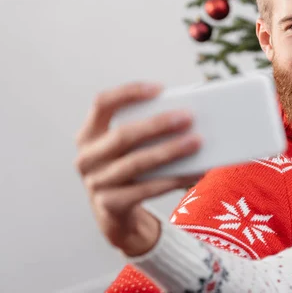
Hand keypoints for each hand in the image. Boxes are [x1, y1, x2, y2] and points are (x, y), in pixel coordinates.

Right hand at [74, 82, 201, 256]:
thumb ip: (146, 129)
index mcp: (89, 134)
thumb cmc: (128, 165)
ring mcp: (95, 183)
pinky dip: (173, 179)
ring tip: (196, 142)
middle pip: (123, 135)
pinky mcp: (109, 205)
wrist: (113, 211)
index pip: (102, 103)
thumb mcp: (128, 146)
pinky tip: (193, 172)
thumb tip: (186, 117)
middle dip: (157, 124)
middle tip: (188, 117)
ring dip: (169, 151)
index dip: (129, 93)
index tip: (160, 89)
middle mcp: (86, 157)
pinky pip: (146, 189)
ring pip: (136, 163)